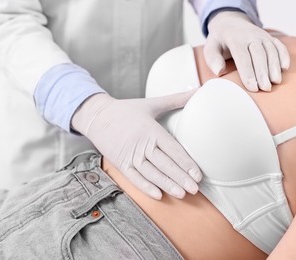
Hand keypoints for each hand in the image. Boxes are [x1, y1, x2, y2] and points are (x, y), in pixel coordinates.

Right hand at [72, 91, 201, 199]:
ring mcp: (130, 155)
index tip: (198, 175)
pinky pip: (134, 178)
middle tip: (194, 189)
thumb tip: (199, 90)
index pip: (173, 149)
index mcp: (151, 129)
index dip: (186, 163)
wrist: (97, 116)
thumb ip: (176, 99)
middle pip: (164, 164)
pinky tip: (158, 195)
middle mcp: (141, 144)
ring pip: (151, 173)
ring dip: (166, 184)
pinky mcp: (120, 163)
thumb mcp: (152, 103)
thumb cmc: (127, 110)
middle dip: (180, 177)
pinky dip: (145, 187)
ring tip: (181, 194)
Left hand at [204, 11, 289, 91]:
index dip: (248, 73)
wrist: (230, 23)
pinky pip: (279, 45)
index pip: (243, 57)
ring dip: (275, 66)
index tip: (253, 88)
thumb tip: (219, 71)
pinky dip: (284, 55)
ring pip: (271, 50)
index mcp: (235, 39)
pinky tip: (285, 68)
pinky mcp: (270, 37)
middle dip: (263, 73)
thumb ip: (213, 59)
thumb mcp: (210, 47)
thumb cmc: (219, 41)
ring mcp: (262, 36)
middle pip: (259, 55)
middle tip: (266, 88)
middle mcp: (250, 36)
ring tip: (276, 82)